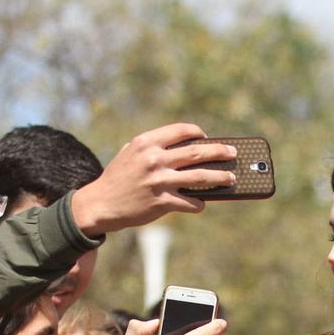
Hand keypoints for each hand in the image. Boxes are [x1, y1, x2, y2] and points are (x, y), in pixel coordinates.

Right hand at [69, 123, 236, 236]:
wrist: (101, 203)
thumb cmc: (119, 177)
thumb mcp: (131, 153)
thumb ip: (154, 147)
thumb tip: (187, 148)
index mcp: (147, 143)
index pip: (181, 131)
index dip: (198, 133)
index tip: (206, 138)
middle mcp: (155, 159)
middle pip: (198, 152)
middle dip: (220, 152)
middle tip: (233, 153)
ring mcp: (160, 181)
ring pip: (201, 177)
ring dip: (220, 177)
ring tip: (231, 178)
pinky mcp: (162, 202)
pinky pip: (190, 202)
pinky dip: (199, 203)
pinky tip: (202, 203)